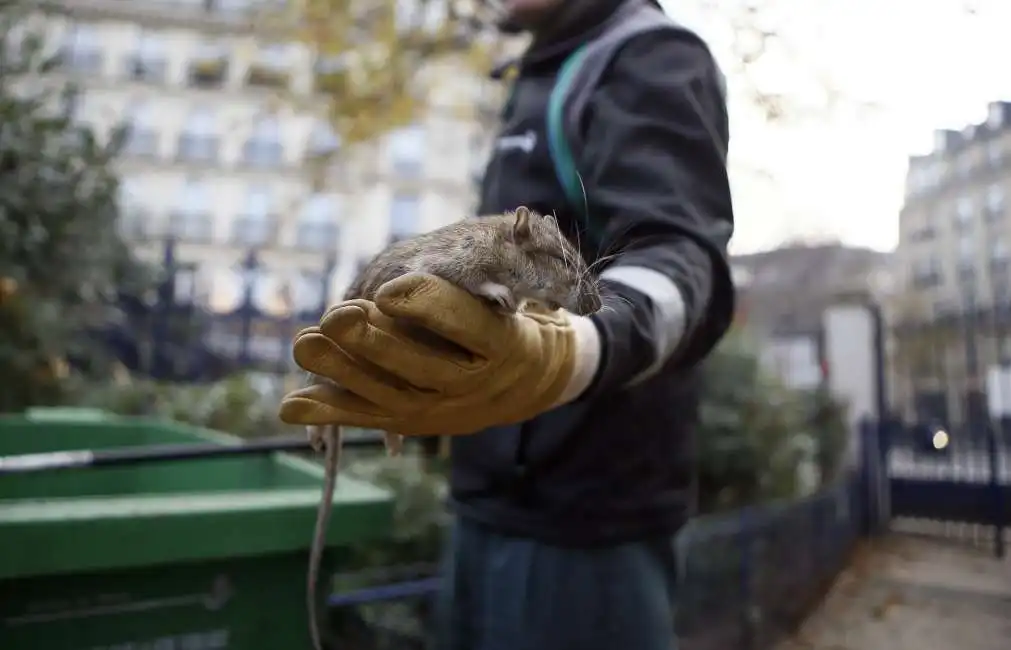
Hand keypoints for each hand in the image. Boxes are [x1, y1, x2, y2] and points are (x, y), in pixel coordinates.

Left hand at [279, 273, 598, 435]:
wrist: (526, 381)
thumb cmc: (507, 320)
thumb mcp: (509, 294)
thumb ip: (470, 280)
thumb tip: (429, 258)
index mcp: (504, 344)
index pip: (467, 323)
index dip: (427, 305)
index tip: (389, 288)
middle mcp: (474, 384)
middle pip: (421, 367)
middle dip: (375, 343)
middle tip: (336, 316)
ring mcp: (442, 410)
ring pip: (388, 395)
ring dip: (341, 370)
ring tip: (303, 343)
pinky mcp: (412, 422)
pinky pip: (368, 419)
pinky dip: (327, 412)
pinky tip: (289, 405)